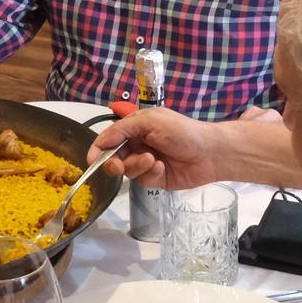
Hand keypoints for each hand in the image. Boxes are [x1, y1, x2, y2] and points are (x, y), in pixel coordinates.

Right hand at [89, 107, 224, 190]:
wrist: (210, 153)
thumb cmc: (181, 131)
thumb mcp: (150, 121)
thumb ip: (122, 130)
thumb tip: (99, 142)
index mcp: (136, 127)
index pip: (110, 138)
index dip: (99, 149)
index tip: (91, 160)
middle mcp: (138, 145)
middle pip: (114, 158)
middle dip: (115, 162)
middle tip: (118, 166)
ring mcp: (146, 163)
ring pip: (127, 171)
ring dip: (137, 166)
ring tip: (153, 160)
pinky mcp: (156, 179)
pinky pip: (142, 180)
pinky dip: (150, 174)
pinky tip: (163, 167)